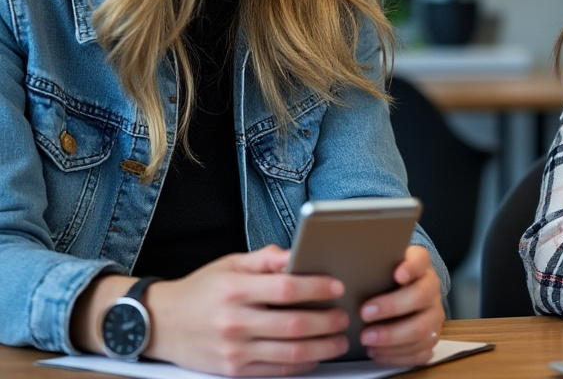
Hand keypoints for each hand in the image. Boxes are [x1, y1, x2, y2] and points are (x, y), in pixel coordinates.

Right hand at [145, 245, 349, 375]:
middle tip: (345, 316)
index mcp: (235, 290)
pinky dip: (302, 364)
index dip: (316, 288)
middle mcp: (234, 321)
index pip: (285, 288)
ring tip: (340, 339)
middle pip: (293, 324)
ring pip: (289, 352)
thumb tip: (295, 253)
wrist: (160, 324)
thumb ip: (264, 260)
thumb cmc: (200, 290)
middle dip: (327, 321)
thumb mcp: (229, 265)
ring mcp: (233, 350)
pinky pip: (276, 371)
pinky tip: (315, 355)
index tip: (337, 286)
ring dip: (322, 347)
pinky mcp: (233, 371)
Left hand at [358, 244, 444, 364]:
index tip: (397, 275)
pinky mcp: (433, 337)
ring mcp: (434, 314)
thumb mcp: (381, 264)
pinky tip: (377, 352)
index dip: (411, 268)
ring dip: (392, 337)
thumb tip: (347, 267)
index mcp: (421, 265)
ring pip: (422, 329)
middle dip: (391, 307)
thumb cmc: (386, 278)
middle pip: (420, 297)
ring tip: (366, 339)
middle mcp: (432, 288)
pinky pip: (421, 352)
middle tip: (364, 314)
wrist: (402, 293)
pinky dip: (397, 355)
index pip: (421, 260)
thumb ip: (372, 264)